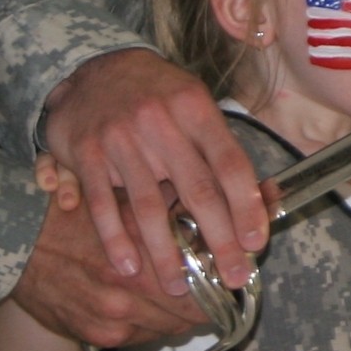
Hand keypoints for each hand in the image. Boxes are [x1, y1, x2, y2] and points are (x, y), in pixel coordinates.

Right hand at [8, 192, 233, 350]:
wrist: (14, 252)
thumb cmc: (73, 217)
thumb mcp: (121, 198)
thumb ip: (171, 199)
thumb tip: (224, 192)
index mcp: (139, 243)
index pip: (206, 270)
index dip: (227, 269)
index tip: (238, 263)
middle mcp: (128, 284)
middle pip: (197, 306)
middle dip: (214, 296)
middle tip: (224, 285)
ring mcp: (114, 315)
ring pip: (175, 325)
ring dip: (188, 314)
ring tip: (195, 297)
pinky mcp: (101, 336)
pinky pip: (148, 336)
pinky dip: (159, 324)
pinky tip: (158, 307)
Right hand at [39, 48, 275, 294]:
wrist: (92, 64)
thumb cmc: (156, 93)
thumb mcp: (193, 102)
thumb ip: (220, 147)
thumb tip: (262, 196)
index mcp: (196, 109)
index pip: (230, 164)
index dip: (247, 206)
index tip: (257, 242)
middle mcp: (162, 123)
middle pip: (197, 191)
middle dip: (219, 239)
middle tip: (232, 276)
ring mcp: (122, 138)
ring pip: (150, 206)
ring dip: (166, 252)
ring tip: (178, 286)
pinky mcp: (87, 153)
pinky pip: (103, 204)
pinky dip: (116, 239)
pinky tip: (130, 266)